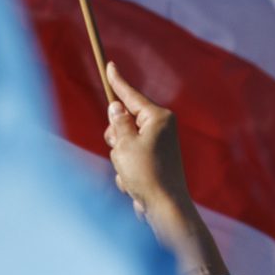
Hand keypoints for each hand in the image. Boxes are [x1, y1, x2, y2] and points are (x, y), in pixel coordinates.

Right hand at [103, 62, 228, 274]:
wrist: (164, 209)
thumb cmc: (146, 174)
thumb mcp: (124, 144)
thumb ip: (118, 123)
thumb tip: (117, 107)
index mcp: (158, 118)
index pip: (132, 95)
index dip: (117, 81)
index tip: (109, 64)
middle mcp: (161, 129)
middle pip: (124, 122)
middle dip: (115, 137)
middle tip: (120, 151)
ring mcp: (158, 147)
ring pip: (123, 145)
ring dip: (119, 159)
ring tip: (130, 173)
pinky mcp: (153, 164)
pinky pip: (129, 162)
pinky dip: (126, 173)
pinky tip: (134, 186)